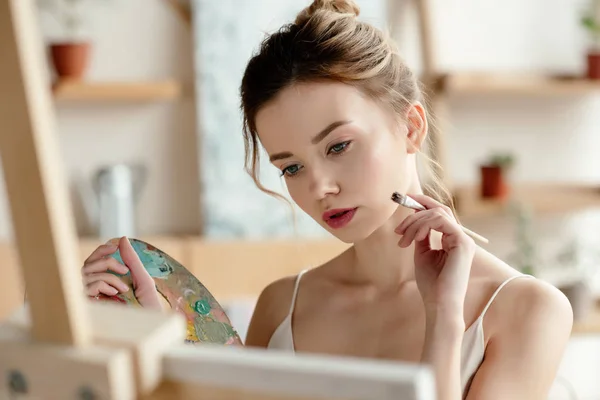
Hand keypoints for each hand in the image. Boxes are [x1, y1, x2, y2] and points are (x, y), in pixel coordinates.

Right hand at [81, 236, 162, 308]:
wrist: (151, 327)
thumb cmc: (148, 307)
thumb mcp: (142, 279)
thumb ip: (131, 260)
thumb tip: (121, 239)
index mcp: (107, 283)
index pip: (94, 262)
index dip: (101, 251)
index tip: (114, 246)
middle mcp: (96, 290)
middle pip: (87, 265)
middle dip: (105, 261)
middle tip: (125, 269)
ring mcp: (91, 299)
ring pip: (86, 273)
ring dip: (108, 275)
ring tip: (124, 287)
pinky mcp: (88, 308)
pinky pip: (88, 285)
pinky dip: (103, 284)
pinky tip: (116, 293)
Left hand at [395, 194, 474, 314]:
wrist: (439, 304)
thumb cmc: (431, 284)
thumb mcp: (423, 254)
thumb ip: (422, 236)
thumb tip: (415, 221)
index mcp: (453, 240)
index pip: (440, 213)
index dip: (423, 203)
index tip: (405, 199)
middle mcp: (461, 237)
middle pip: (439, 209)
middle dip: (415, 212)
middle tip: (399, 228)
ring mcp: (464, 239)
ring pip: (437, 213)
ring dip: (415, 222)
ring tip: (403, 239)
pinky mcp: (462, 242)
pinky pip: (440, 221)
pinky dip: (423, 225)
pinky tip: (414, 238)